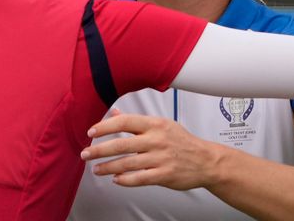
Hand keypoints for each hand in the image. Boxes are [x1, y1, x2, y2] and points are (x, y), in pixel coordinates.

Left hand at [80, 109, 220, 189]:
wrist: (207, 161)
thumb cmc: (183, 142)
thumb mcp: (162, 125)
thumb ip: (136, 121)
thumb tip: (114, 114)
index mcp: (155, 124)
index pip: (124, 122)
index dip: (104, 127)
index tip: (91, 132)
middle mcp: (156, 140)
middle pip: (121, 144)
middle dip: (99, 149)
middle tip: (86, 154)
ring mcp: (160, 158)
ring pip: (127, 163)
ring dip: (108, 167)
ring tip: (97, 169)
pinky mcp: (164, 175)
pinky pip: (139, 178)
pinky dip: (124, 180)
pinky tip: (115, 179)